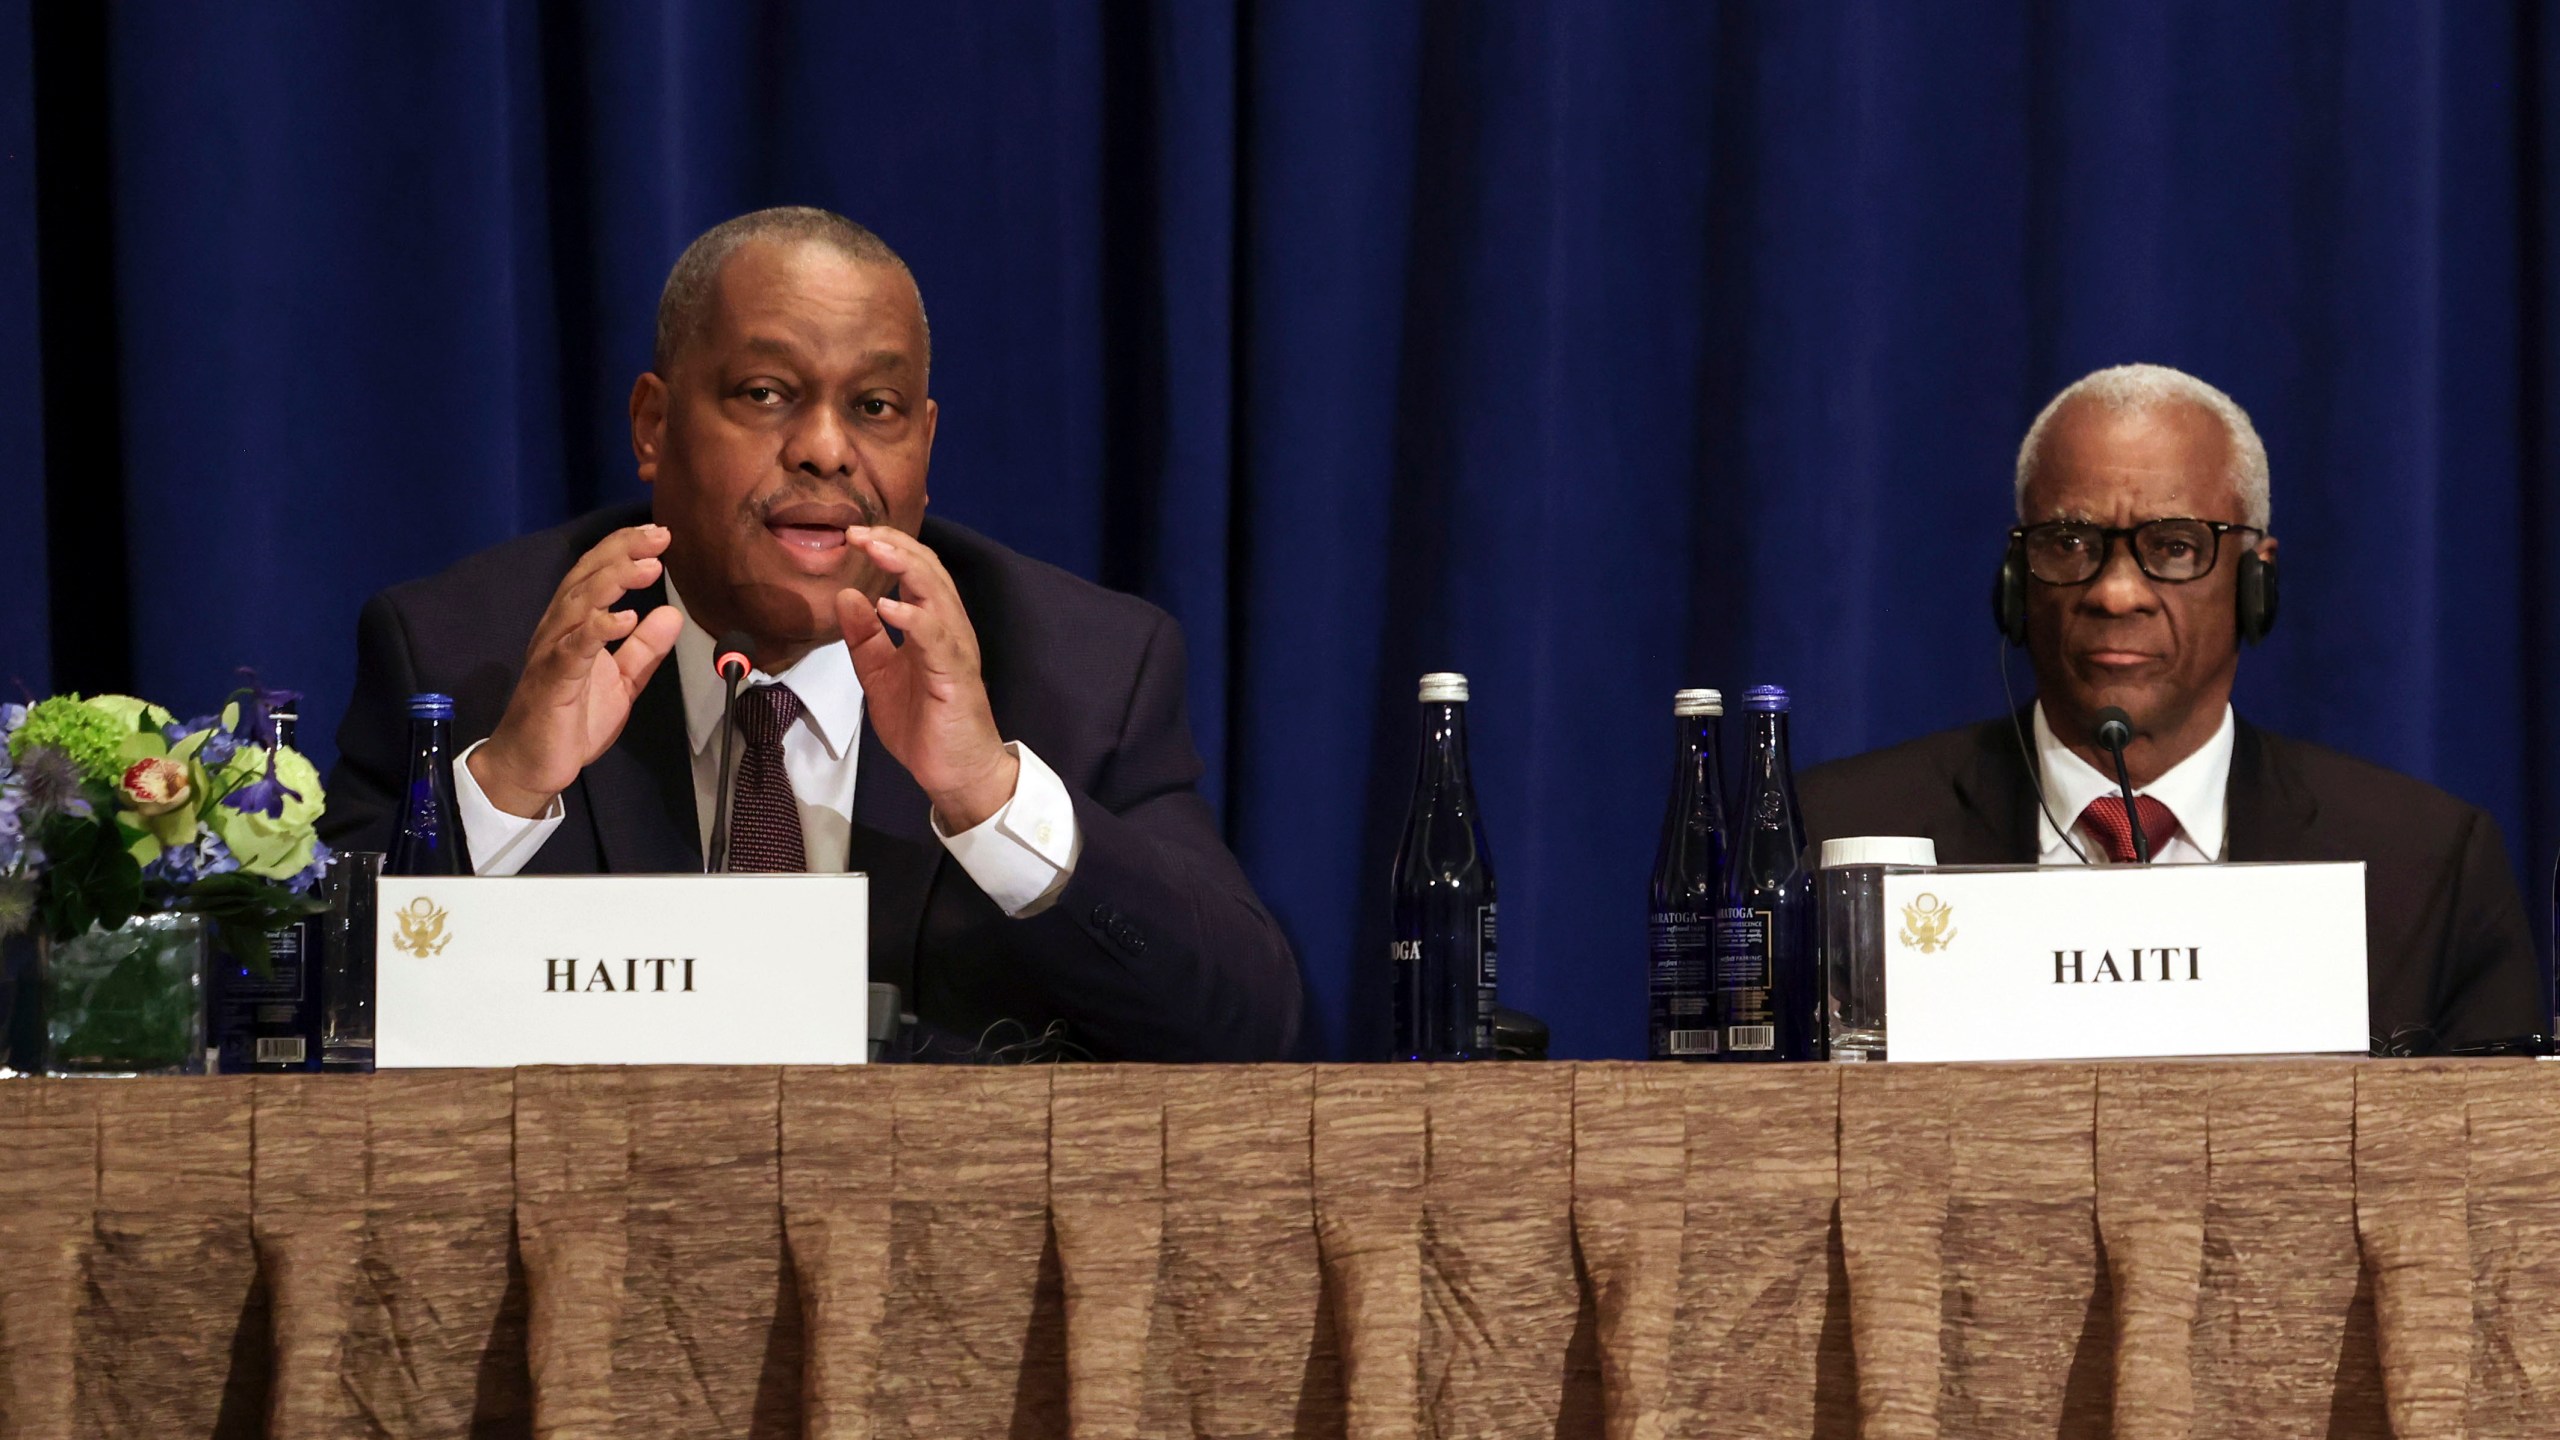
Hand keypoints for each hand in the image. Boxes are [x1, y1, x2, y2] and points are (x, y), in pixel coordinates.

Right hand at [470, 524, 684, 817]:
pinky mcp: (552, 681)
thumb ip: (644, 649)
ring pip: (579, 604)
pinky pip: (574, 649)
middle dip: (622, 552)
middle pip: (587, 578)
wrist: (533, 764)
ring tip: (647, 566)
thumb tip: (672, 614)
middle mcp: (557, 630)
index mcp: (573, 626)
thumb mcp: (621, 681)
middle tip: (659, 535)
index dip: (624, 550)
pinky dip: (598, 629)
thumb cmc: (572, 720)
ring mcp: (552, 653)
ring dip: (613, 581)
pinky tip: (625, 618)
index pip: (596, 575)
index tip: (659, 533)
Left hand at [834, 526, 1018, 830]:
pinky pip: (935, 638)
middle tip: (858, 531)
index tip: (853, 535)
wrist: (957, 773)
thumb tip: (846, 595)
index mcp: (932, 626)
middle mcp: (949, 629)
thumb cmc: (924, 726)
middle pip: (929, 571)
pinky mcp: (954, 676)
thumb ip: (864, 637)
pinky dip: (912, 617)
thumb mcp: (879, 676)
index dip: (888, 548)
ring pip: (936, 594)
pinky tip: (888, 606)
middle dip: (894, 546)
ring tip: (874, 550)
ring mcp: (955, 650)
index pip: (916, 572)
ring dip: (904, 568)